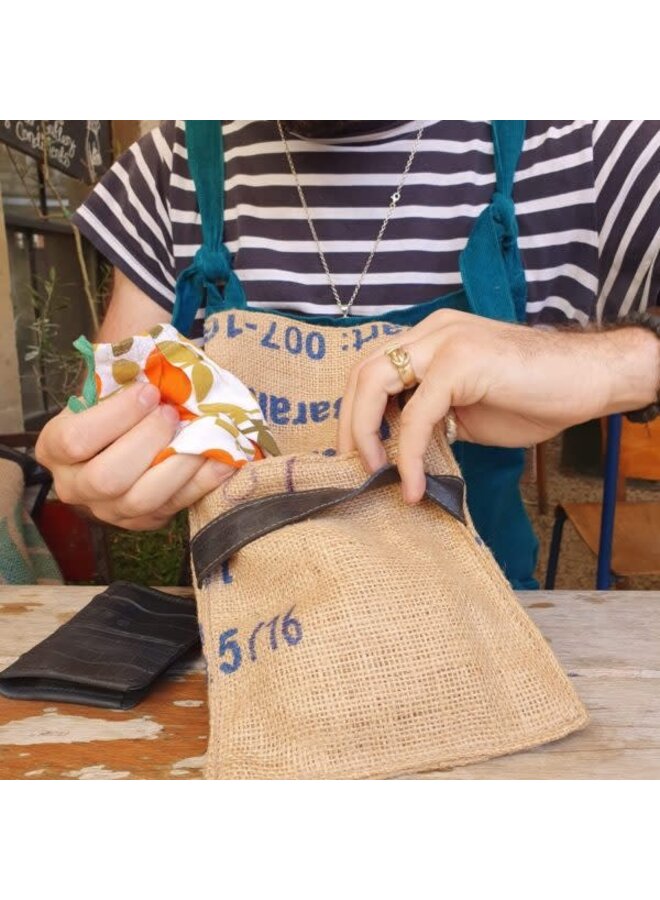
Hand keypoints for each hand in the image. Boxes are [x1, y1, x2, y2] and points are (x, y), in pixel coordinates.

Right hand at [36, 382, 233, 529]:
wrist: (123, 435)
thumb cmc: (116, 404)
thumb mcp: (107, 388)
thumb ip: (126, 376)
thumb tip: (164, 359)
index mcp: (55, 448)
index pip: (76, 439)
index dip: (117, 416)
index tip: (150, 392)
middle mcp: (74, 485)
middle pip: (107, 478)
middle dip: (147, 442)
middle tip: (172, 414)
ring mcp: (108, 510)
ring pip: (140, 501)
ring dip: (177, 466)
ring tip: (201, 436)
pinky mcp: (142, 521)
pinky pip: (174, 507)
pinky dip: (203, 483)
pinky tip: (224, 460)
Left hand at [338, 309, 658, 503]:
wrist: (592, 380)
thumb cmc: (537, 395)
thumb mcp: (468, 411)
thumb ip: (430, 418)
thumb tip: (397, 450)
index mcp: (431, 338)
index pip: (372, 369)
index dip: (356, 412)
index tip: (359, 453)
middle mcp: (432, 331)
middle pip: (362, 373)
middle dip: (350, 424)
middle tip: (355, 467)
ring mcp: (445, 340)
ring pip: (375, 384)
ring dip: (366, 434)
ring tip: (375, 474)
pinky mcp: (461, 361)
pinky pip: (416, 414)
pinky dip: (407, 454)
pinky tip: (414, 483)